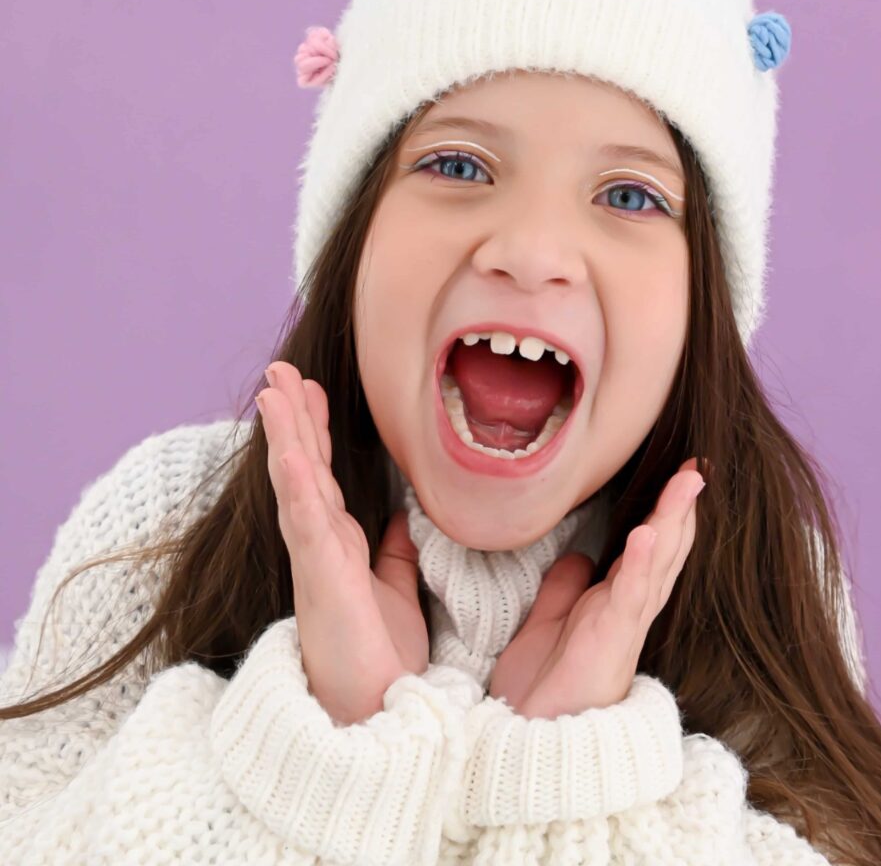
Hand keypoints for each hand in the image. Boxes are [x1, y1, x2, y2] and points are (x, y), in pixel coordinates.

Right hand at [256, 360, 428, 724]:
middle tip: (280, 371)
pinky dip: (296, 481)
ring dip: (285, 434)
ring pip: (296, 484)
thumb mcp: (395, 592)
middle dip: (293, 418)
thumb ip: (393, 555)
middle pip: (304, 468)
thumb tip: (399, 519)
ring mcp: (316, 560)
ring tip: (274, 389)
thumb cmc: (381, 659)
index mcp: (340, 545)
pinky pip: (307, 521)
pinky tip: (288, 446)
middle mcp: (322, 546)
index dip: (315, 432)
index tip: (311, 391)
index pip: (324, 476)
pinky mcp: (321, 579)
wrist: (379, 714)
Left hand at [488, 458, 704, 718]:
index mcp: (612, 604)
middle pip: (663, 551)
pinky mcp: (608, 644)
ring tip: (687, 483)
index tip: (680, 476)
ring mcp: (622, 627)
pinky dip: (638, 565)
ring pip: (656, 566)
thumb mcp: (549, 624)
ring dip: (672, 523)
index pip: (647, 550)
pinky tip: (646, 534)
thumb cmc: (542, 690)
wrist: (530, 744)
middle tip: (697, 467)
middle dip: (681, 509)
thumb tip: (578, 556)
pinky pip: (627, 599)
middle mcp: (626, 613)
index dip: (665, 514)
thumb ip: (566, 590)